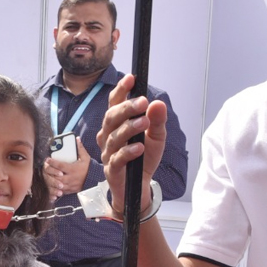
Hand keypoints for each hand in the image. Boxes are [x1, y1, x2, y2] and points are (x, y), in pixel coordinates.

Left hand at [43, 141, 90, 200]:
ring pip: (56, 184)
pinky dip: (53, 189)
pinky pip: (59, 191)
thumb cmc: (88, 168)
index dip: (53, 162)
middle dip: (49, 172)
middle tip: (44, 167)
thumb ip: (80, 149)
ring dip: (49, 180)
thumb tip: (77, 139)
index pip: (60, 166)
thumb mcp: (86, 158)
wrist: (93, 180)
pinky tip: (48, 185)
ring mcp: (69, 185)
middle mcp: (70, 178)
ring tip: (44, 175)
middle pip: (56, 176)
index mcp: (73, 169)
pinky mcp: (69, 190)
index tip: (47, 159)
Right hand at [97, 74, 165, 215]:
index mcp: (116, 124)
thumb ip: (158, 121)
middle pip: (111, 117)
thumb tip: (158, 103)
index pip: (114, 103)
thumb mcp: (157, 137)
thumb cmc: (143, 159)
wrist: (139, 188)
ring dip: (129, 128)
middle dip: (126, 108)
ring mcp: (108, 153)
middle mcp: (108, 136)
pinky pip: (117, 159)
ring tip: (145, 122)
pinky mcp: (111, 170)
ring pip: (113, 137)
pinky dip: (128, 152)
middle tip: (143, 101)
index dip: (121, 90)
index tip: (131, 78)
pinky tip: (139, 147)